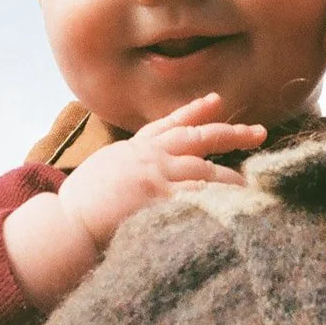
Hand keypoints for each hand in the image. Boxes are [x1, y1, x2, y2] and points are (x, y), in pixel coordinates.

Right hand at [59, 92, 265, 251]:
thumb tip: (139, 169)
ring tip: (253, 185)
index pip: (170, 123)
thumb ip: (127, 163)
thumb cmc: (79, 205)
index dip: (195, 110)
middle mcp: (150, 156)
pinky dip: (218, 199)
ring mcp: (156, 175)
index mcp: (135, 148)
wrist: (66, 223)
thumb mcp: (104, 169)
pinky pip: (197, 196)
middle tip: (259, 132)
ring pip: (205, 169)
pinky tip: (236, 202)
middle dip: (232, 134)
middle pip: (199, 138)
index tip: (217, 101)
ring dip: (232, 178)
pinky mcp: (159, 197)